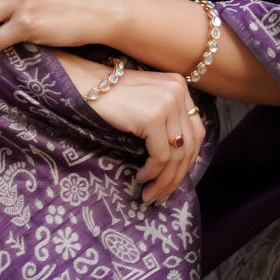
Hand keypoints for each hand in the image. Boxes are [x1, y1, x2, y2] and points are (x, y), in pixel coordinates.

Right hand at [54, 53, 204, 202]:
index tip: (173, 180)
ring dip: (164, 180)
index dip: (187, 161)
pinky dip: (153, 172)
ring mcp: (167, 102)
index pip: (195, 133)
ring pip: (176, 154)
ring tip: (150, 194)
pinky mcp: (153, 116)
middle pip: (189, 145)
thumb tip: (180, 162)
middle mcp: (178, 91)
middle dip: (176, 176)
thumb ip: (167, 121)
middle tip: (161, 195)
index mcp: (180, 86)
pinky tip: (141, 177)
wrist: (83, 85)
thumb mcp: (147, 103)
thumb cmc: (110, 98)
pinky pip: (160, 155)